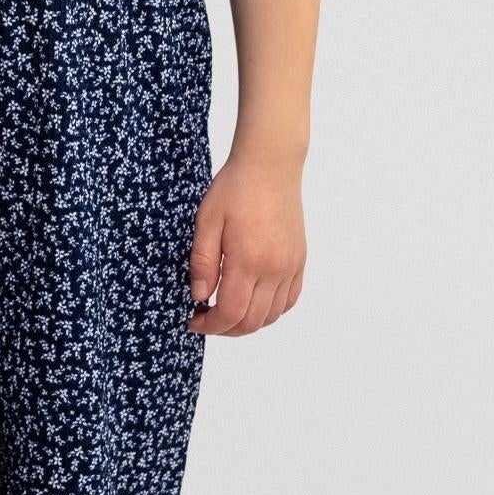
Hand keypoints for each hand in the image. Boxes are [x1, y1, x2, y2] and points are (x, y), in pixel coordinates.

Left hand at [186, 149, 306, 336]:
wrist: (270, 166)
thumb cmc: (235, 189)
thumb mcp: (207, 222)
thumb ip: (202, 263)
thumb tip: (199, 297)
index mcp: (249, 260)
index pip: (231, 314)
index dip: (210, 326)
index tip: (194, 321)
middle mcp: (275, 269)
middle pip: (252, 321)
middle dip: (225, 328)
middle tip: (205, 318)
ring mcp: (291, 266)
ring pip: (271, 315)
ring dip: (247, 322)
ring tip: (226, 310)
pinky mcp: (299, 261)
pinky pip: (288, 300)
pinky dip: (270, 310)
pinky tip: (252, 300)